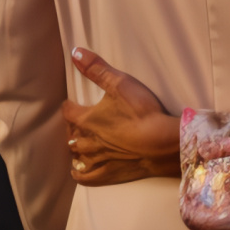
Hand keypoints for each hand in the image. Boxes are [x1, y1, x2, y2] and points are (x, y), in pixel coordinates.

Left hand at [62, 47, 182, 185]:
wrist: (161, 143)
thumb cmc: (141, 112)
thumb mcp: (120, 83)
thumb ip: (97, 68)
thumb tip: (75, 52)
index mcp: (88, 120)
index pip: (69, 112)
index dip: (69, 106)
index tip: (70, 103)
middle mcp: (88, 142)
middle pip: (71, 136)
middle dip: (71, 128)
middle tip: (75, 123)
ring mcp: (97, 160)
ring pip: (77, 156)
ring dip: (75, 149)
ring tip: (78, 144)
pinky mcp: (108, 174)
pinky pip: (85, 177)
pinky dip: (80, 173)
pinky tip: (80, 169)